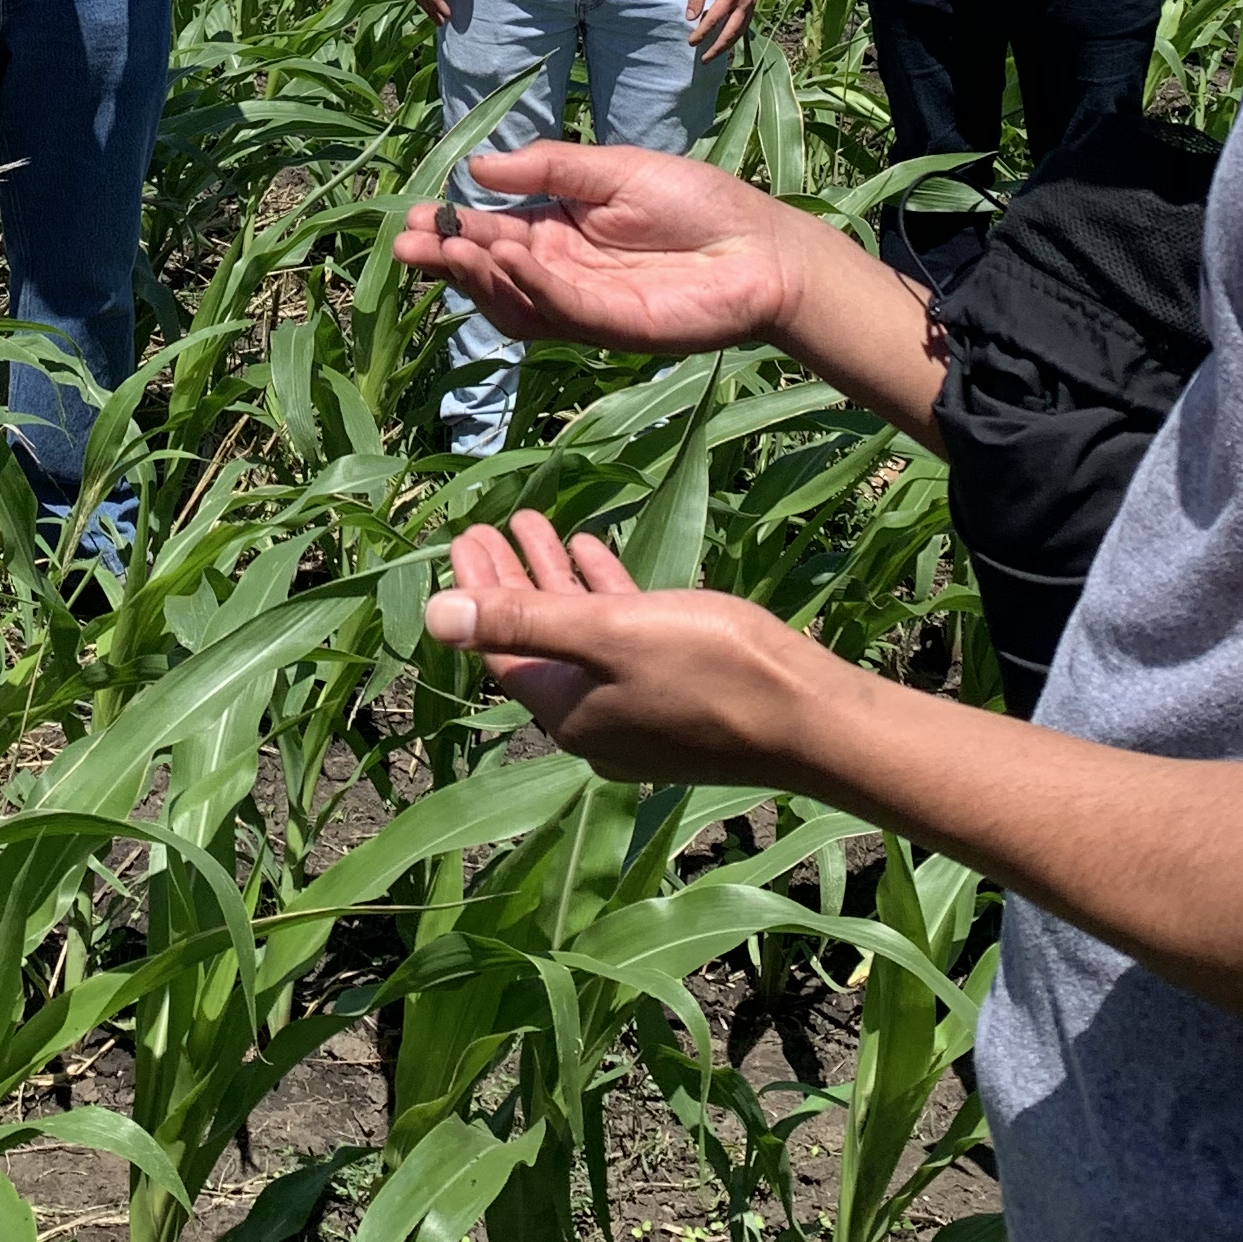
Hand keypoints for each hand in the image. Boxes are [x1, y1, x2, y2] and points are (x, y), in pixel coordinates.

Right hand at [396, 138, 800, 356]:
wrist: (760, 247)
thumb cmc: (695, 201)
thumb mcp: (614, 168)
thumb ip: (549, 166)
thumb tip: (476, 167)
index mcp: (559, 229)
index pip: (493, 230)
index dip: (453, 226)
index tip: (413, 216)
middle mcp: (562, 271)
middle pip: (491, 271)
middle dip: (446, 258)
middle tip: (405, 245)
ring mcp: (583, 304)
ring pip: (514, 299)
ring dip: (477, 276)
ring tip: (448, 248)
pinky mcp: (611, 327)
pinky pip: (560, 308)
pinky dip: (530, 284)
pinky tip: (507, 255)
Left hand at [424, 510, 808, 779]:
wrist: (810, 717)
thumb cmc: (711, 669)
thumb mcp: (609, 635)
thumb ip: (522, 621)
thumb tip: (431, 615)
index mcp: (569, 713)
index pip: (500, 648)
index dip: (476, 593)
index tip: (462, 536)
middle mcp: (595, 718)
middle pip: (534, 640)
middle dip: (507, 580)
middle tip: (486, 525)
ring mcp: (637, 709)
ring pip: (578, 633)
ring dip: (553, 578)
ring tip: (533, 523)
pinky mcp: (675, 691)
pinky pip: (621, 638)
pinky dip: (601, 594)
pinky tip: (591, 551)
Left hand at [684, 0, 758, 61]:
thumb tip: (690, 18)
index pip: (713, 20)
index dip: (701, 33)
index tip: (691, 42)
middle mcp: (744, 2)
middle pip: (731, 32)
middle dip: (717, 48)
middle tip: (704, 59)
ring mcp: (752, 2)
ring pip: (741, 30)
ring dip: (728, 44)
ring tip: (715, 53)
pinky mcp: (754, 1)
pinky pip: (745, 23)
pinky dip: (736, 33)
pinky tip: (727, 37)